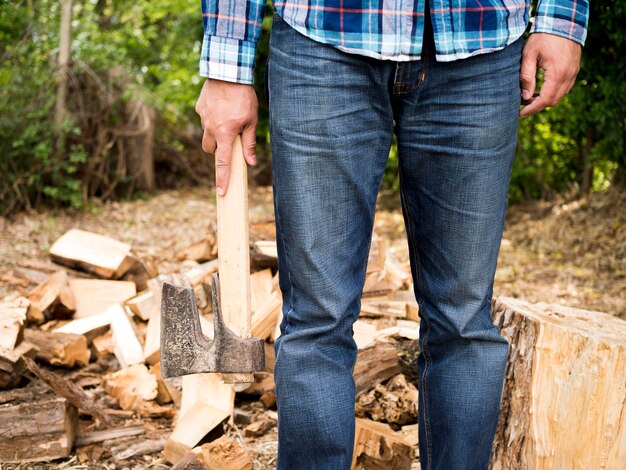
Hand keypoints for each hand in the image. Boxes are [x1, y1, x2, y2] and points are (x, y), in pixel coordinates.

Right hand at [195, 79, 257, 195]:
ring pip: (206, 133)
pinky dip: (213, 117)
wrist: (227, 72)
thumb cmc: (243, 97)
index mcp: (225, 134)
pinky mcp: (199, 107)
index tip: (221, 192)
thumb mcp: (252, 121)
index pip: (222, 162)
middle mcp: (210, 128)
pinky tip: (222, 106)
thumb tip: (251, 162)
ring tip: (227, 119)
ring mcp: (203, 117)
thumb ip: (249, 143)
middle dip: (217, 150)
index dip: (223, 178)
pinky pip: (205, 117)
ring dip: (215, 133)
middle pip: (210, 149)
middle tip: (228, 143)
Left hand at [519, 33, 581, 116]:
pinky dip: (553, 92)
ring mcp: (574, 73)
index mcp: (557, 73)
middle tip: (523, 105)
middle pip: (554, 101)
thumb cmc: (543, 37)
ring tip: (529, 98)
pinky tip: (541, 90)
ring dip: (546, 100)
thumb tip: (524, 97)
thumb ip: (526, 77)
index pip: (545, 100)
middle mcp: (569, 75)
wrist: (563, 22)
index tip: (520, 113)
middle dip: (538, 106)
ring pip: (560, 96)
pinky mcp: (575, 70)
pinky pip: (565, 88)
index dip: (532, 109)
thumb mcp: (529, 55)